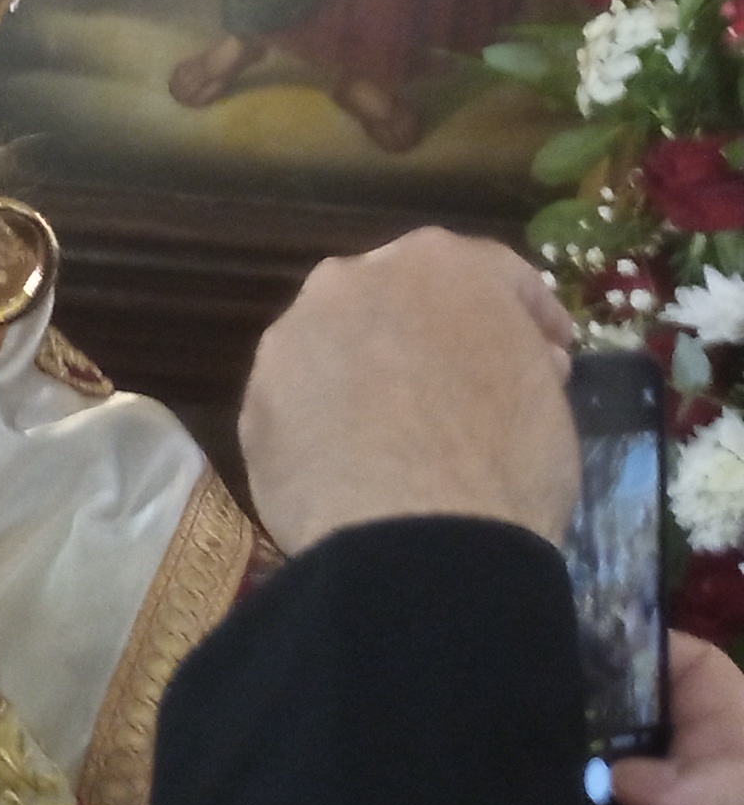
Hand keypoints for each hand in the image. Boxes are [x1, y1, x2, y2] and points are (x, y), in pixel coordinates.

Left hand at [239, 228, 577, 554]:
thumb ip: (520, 353)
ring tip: (401, 424)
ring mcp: (290, 338)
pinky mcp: (253, 401)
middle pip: (399, 298)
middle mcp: (350, 282)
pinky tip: (352, 459)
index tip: (550, 349)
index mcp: (437, 265)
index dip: (527, 313)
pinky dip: (326, 419)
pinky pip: (302, 401)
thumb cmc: (505, 460)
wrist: (414, 540)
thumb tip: (518, 354)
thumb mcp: (545, 393)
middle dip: (434, 332)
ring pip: (337, 344)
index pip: (493, 274)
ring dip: (369, 370)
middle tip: (469, 381)